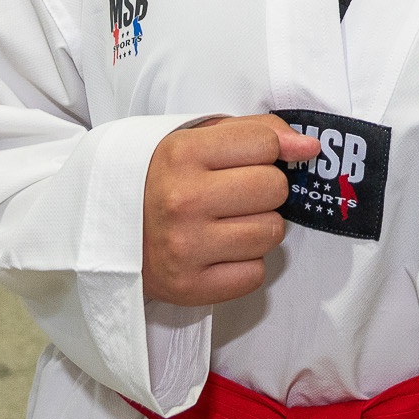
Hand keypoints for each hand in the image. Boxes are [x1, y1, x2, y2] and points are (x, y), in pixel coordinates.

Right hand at [143, 115, 318, 306]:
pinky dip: (244, 264)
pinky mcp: (191, 287)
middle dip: (265, 190)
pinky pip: (256, 274)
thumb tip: (310, 147)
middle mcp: (182, 200)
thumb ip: (257, 132)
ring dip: (258, 228)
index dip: (266, 151)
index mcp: (180, 154)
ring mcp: (186, 247)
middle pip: (275, 188)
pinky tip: (218, 253)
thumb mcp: (198, 141)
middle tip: (235, 196)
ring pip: (271, 232)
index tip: (247, 161)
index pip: (265, 143)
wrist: (108, 234)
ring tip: (226, 224)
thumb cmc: (165, 181)